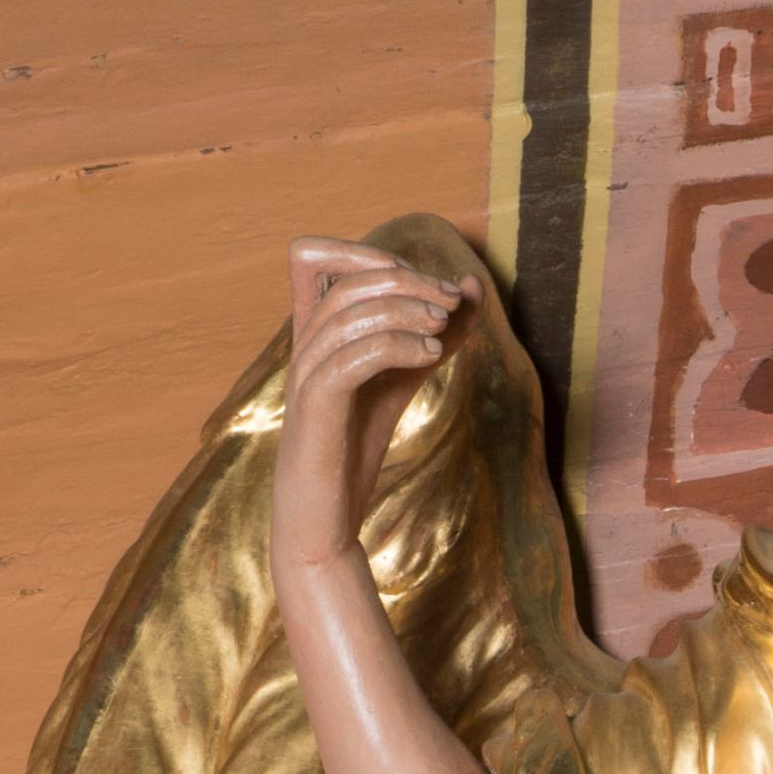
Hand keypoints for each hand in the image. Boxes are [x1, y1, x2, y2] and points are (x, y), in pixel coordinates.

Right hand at [273, 238, 473, 580]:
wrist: (324, 518)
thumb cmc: (352, 447)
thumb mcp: (399, 379)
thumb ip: (431, 334)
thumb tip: (470, 288)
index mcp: (314, 332)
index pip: (317, 256)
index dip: (374, 254)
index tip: (428, 286)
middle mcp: (302, 345)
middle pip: (347, 280)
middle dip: (407, 279)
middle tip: (452, 301)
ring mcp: (303, 375)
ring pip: (348, 313)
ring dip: (406, 309)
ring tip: (444, 327)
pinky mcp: (314, 408)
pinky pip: (349, 357)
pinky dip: (394, 345)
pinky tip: (430, 355)